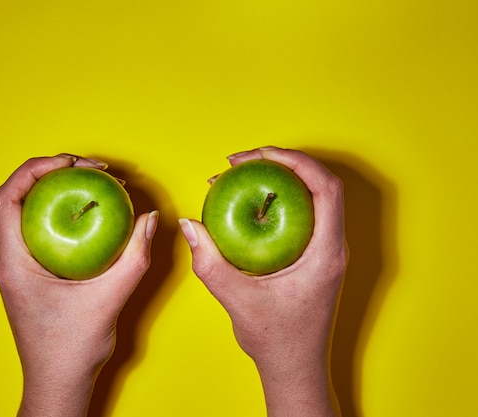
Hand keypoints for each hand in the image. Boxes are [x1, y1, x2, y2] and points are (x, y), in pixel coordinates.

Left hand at [0, 154, 158, 416]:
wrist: (58, 381)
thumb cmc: (71, 349)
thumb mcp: (108, 300)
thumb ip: (134, 259)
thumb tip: (149, 220)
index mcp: (13, 262)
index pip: (8, 198)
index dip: (35, 169)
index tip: (71, 162)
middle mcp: (9, 259)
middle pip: (19, 197)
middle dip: (52, 172)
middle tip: (91, 167)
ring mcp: (19, 265)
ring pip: (30, 211)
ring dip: (58, 191)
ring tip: (93, 182)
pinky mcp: (33, 272)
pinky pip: (43, 230)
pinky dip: (64, 213)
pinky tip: (92, 214)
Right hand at [179, 146, 347, 416]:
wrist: (294, 365)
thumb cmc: (276, 339)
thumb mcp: (237, 300)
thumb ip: (210, 263)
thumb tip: (188, 224)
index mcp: (326, 252)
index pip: (325, 188)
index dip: (294, 160)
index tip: (257, 155)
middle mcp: (333, 246)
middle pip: (319, 184)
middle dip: (281, 162)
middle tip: (240, 162)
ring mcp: (326, 250)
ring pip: (312, 196)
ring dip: (280, 178)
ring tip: (242, 175)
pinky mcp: (314, 255)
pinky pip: (302, 213)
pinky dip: (277, 199)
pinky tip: (248, 202)